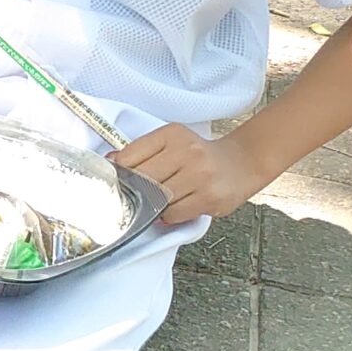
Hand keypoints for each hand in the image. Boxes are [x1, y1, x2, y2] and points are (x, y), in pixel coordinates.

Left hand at [112, 122, 267, 227]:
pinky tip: (178, 205)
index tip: (121, 179)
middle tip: (139, 194)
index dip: (120, 173)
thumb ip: (139, 151)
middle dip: (136, 191)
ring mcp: (201, 176)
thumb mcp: (170, 142)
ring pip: (157, 200)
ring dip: (154, 205)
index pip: (128, 158)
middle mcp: (188, 152)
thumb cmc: (198, 155)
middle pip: (141, 181)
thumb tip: (109, 161)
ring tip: (164, 198)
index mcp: (172, 134)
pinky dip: (169, 215)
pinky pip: (173, 215)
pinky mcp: (210, 198)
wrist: (243, 162)